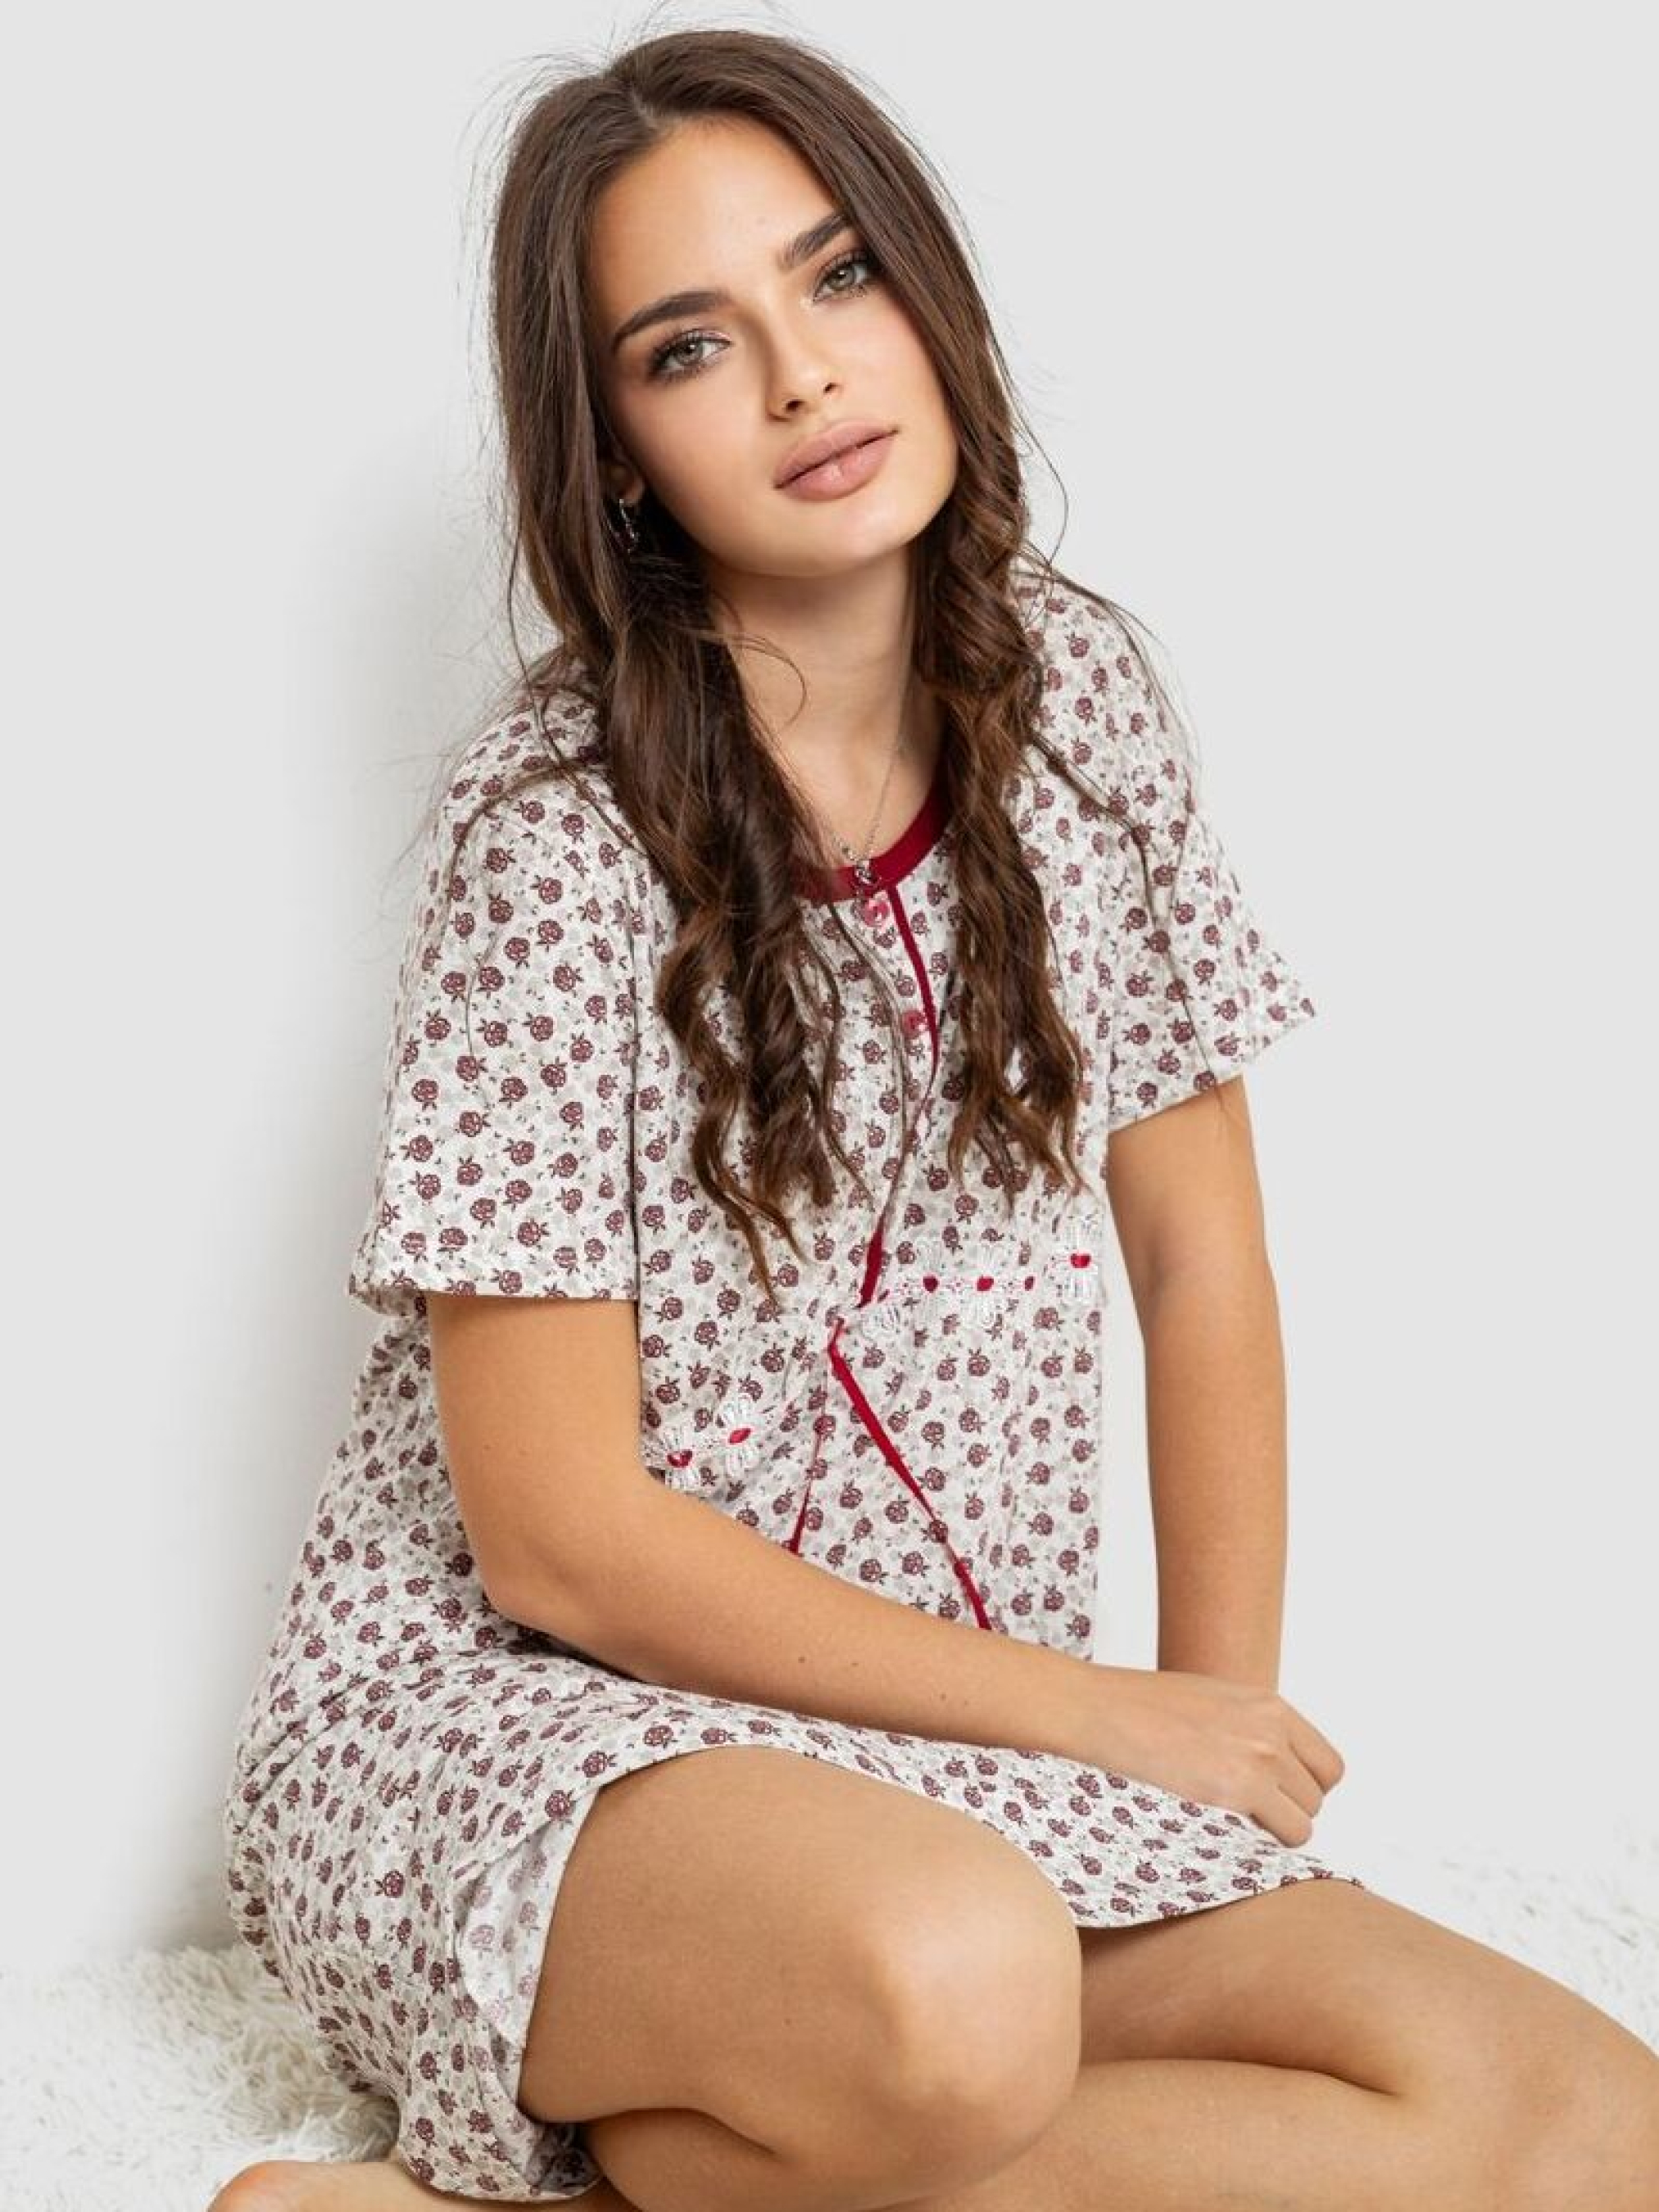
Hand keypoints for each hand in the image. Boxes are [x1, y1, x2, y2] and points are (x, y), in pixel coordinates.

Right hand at [1070, 1663, 1345, 1847]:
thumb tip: (1270, 1767)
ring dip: (1274, 1832)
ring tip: (1230, 1826)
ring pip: (1303, 1822)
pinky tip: (1226, 1835)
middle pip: (1317, 1796)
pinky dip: (1263, 1846)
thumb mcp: (1212, 1700)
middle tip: (1246, 1817)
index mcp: (1268, 1705)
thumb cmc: (1140, 1707)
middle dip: (1287, 1812)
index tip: (1278, 1800)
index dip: (1305, 1789)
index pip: (1327, 1764)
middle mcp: (1272, 1730)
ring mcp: (1258, 1759)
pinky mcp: (1238, 1789)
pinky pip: (1283, 1836)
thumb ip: (1249, 1727)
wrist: (1099, 1710)